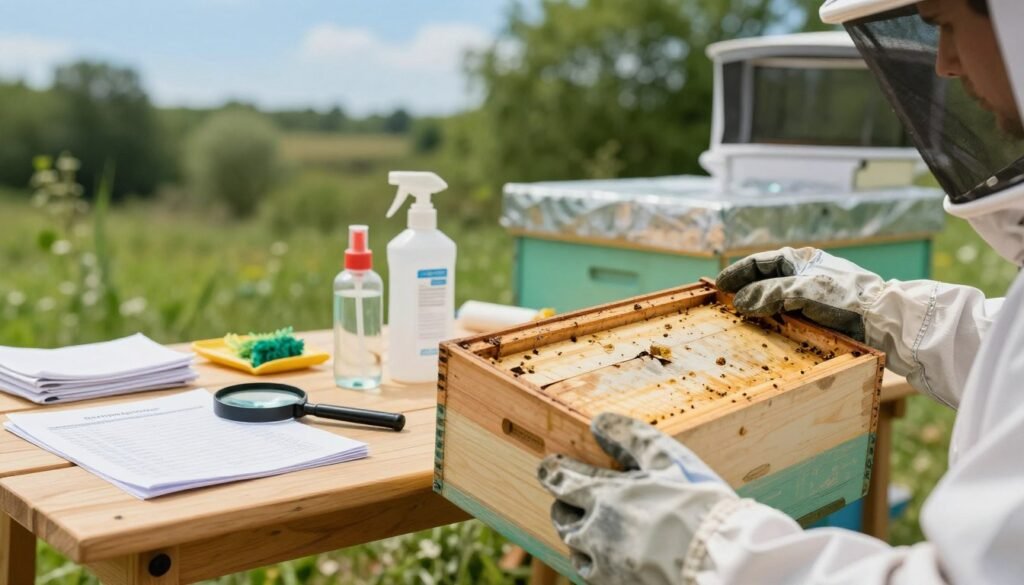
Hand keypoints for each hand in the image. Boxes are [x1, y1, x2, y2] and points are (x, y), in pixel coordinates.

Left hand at [537, 413, 738, 584]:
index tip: (546, 468)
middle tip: (565, 499)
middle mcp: (595, 533)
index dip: (550, 473)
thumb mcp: (668, 460)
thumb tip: (599, 422)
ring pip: (574, 549)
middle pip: (562, 518)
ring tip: (585, 528)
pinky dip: (592, 563)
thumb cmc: (698, 507)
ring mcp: (604, 566)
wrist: (719, 563)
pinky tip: (605, 558)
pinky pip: (591, 575)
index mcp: (604, 498)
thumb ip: (631, 437)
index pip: (561, 482)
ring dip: (576, 535)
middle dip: (562, 505)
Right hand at [715, 247, 885, 341]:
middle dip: (744, 289)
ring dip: (758, 306)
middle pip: (766, 279)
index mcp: (801, 260)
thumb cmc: (846, 299)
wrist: (884, 321)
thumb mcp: (804, 291)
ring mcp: (813, 294)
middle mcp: (805, 274)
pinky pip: (789, 314)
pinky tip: (767, 330)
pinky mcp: (821, 314)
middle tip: (724, 302)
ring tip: (740, 318)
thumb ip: (770, 293)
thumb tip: (741, 302)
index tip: (719, 286)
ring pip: (776, 297)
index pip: (760, 262)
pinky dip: (774, 320)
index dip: (738, 273)